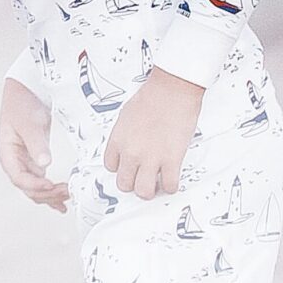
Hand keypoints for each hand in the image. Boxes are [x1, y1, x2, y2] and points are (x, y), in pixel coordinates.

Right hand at [0, 76, 67, 209]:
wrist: (26, 90)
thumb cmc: (23, 104)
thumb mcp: (30, 124)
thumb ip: (36, 144)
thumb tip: (44, 165)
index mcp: (8, 154)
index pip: (19, 178)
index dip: (35, 186)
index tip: (52, 185)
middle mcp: (14, 162)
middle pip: (28, 188)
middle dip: (46, 193)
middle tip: (67, 192)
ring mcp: (24, 162)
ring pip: (35, 188)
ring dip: (50, 195)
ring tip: (68, 197)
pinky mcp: (34, 160)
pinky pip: (41, 181)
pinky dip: (51, 191)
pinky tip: (61, 200)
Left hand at [103, 67, 203, 201]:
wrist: (171, 91)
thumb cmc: (151, 97)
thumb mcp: (126, 116)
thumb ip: (126, 135)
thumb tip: (130, 144)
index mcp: (117, 141)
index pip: (110, 167)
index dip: (121, 169)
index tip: (128, 167)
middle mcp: (130, 153)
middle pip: (124, 183)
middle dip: (133, 183)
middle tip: (142, 179)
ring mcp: (150, 158)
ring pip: (143, 191)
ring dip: (149, 190)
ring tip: (155, 184)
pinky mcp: (171, 160)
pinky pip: (168, 185)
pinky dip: (170, 187)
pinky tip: (171, 181)